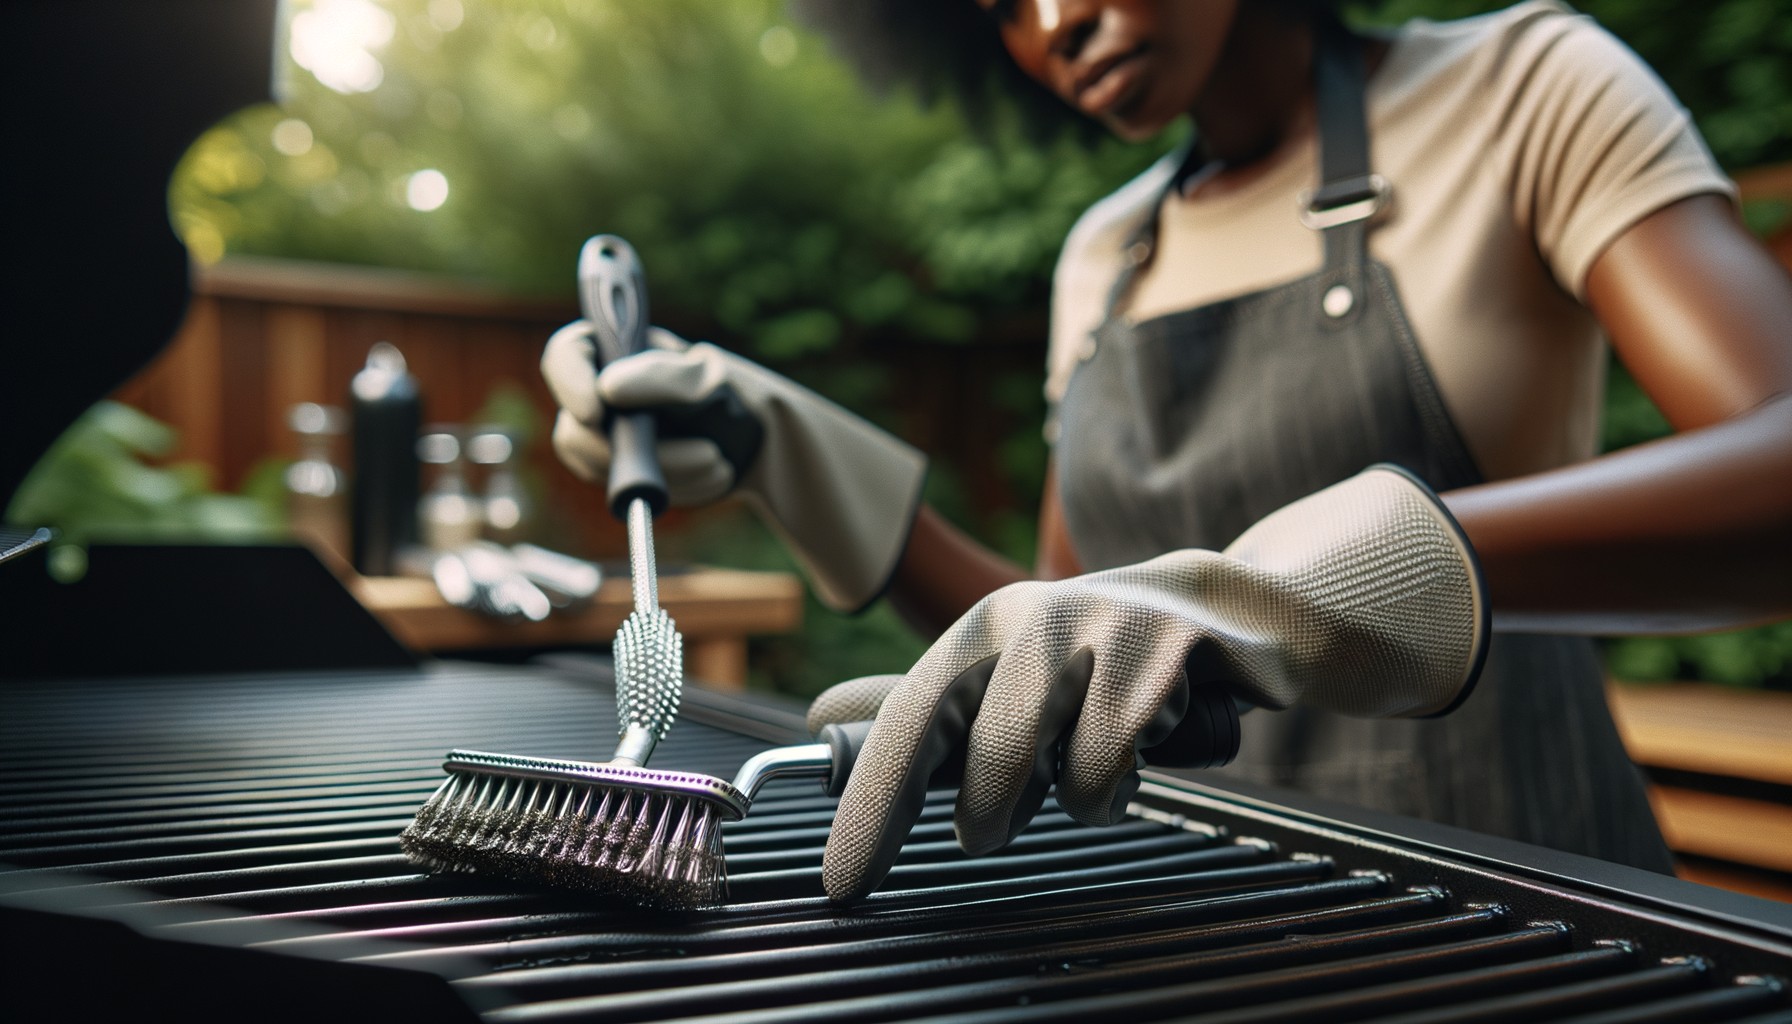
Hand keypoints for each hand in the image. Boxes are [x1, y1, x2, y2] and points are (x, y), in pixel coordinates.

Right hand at [542, 323, 925, 611]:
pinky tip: (715, 476)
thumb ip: (661, 377)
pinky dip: (675, 490)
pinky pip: (629, 493)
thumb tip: (609, 387)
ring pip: (603, 468)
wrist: (757, 438)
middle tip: (698, 453)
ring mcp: (606, 436)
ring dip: (666, 474)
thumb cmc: (731, 392)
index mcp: (611, 351)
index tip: (598, 412)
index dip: (570, 383)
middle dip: (633, 452)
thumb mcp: (705, 378)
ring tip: (718, 462)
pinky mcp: (622, 473)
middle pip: (576, 428)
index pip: (565, 356)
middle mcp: (598, 393)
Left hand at [809, 465, 1487, 900]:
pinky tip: (1141, 754)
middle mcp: (1025, 619)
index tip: (845, 882)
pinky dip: (1118, 789)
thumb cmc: (1100, 660)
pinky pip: (1113, 762)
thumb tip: (818, 718)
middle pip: (970, 749)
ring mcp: (1096, 628)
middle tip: (991, 831)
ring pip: (1044, 766)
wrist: (1229, 610)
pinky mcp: (1162, 647)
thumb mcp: (1008, 673)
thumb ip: (926, 705)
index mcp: (978, 632)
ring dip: (1064, 799)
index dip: (872, 808)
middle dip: (981, 813)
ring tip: (1083, 774)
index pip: (904, 723)